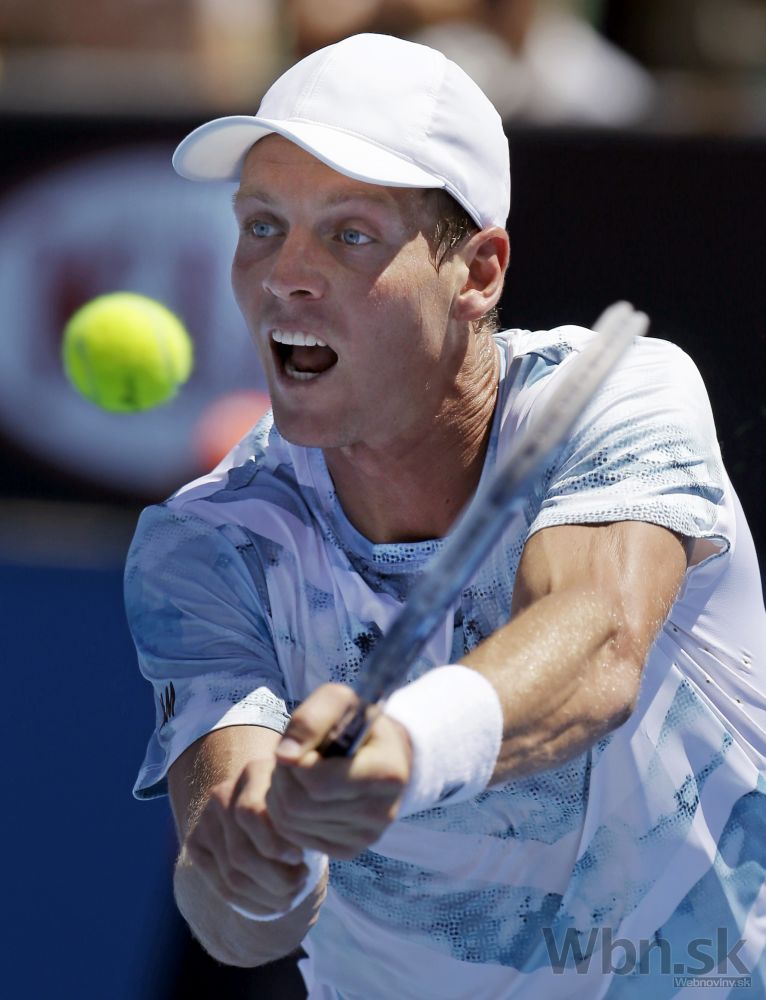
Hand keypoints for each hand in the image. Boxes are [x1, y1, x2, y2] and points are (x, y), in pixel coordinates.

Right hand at [184, 756, 317, 918]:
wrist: (261, 795)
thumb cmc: (296, 800)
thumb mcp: (304, 795)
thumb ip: (304, 814)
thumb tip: (305, 852)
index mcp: (251, 773)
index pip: (250, 815)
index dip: (276, 845)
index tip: (301, 857)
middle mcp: (221, 795)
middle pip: (241, 854)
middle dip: (276, 878)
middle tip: (302, 881)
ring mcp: (205, 821)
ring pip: (233, 876)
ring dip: (267, 895)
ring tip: (292, 894)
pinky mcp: (196, 846)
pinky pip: (221, 888)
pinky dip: (252, 904)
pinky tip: (273, 906)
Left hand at [267, 684, 412, 858]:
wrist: (381, 753)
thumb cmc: (356, 723)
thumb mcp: (339, 701)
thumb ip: (311, 720)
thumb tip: (284, 757)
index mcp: (387, 773)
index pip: (318, 783)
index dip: (297, 762)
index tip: (303, 745)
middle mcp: (381, 812)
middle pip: (299, 805)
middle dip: (283, 777)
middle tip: (292, 757)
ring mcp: (366, 836)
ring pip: (291, 823)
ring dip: (280, 792)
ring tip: (297, 772)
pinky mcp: (349, 850)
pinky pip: (295, 837)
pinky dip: (286, 812)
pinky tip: (301, 792)